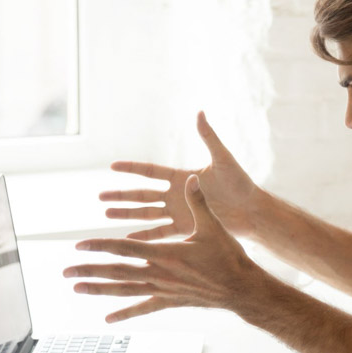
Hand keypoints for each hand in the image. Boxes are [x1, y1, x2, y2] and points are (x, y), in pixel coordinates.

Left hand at [65, 174, 265, 322]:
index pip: (124, 249)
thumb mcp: (213, 226)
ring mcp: (163, 289)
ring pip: (124, 290)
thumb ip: (198, 202)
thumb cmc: (228, 257)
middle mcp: (159, 273)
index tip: (80, 245)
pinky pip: (143, 307)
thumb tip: (192, 178)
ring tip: (77, 288)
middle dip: (90, 270)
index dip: (100, 246)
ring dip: (98, 289)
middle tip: (66, 271)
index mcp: (165, 253)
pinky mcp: (170, 301)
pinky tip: (108, 318)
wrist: (241, 288)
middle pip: (117, 271)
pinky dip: (125, 312)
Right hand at [101, 111, 258, 239]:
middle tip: (99, 197)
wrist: (252, 210)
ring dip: (127, 216)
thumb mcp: (222, 158)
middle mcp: (177, 195)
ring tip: (106, 215)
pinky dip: (145, 237)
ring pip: (147, 214)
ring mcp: (180, 212)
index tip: (111, 167)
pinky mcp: (187, 229)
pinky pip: (161, 233)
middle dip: (121, 196)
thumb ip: (209, 137)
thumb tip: (199, 112)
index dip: (132, 169)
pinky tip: (128, 240)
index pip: (151, 171)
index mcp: (183, 177)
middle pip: (142, 195)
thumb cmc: (240, 182)